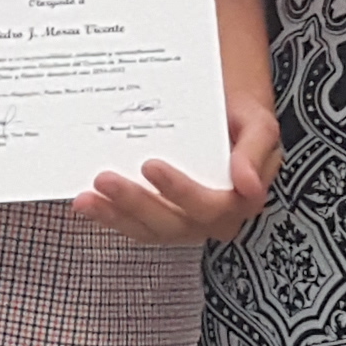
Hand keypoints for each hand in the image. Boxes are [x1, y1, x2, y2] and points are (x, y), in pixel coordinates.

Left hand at [79, 100, 278, 242]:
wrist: (224, 115)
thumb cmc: (241, 119)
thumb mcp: (259, 124)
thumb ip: (255, 151)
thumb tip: (248, 186)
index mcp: (241, 200)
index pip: (211, 206)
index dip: (180, 191)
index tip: (150, 165)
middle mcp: (213, 219)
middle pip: (173, 223)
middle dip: (137, 203)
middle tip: (105, 178)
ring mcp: (185, 223)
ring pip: (149, 230)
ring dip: (116, 215)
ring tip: (87, 198)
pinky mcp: (160, 220)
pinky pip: (134, 225)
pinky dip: (109, 216)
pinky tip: (87, 202)